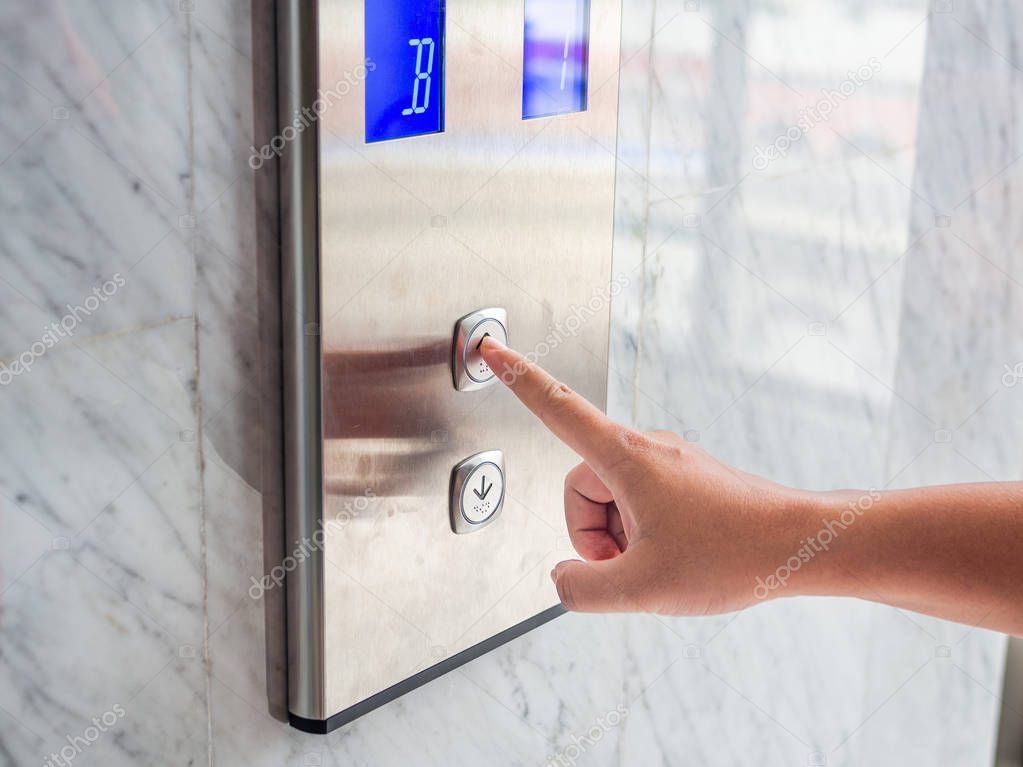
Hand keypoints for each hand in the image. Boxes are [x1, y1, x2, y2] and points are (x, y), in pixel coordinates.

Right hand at [479, 337, 816, 614]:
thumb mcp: (644, 588)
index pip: (557, 407)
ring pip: (609, 501)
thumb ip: (582, 589)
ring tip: (658, 564)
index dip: (517, 379)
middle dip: (592, 535)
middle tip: (628, 566)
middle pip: (580, 486)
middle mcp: (645, 450)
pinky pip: (637, 505)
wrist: (801, 545)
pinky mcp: (683, 480)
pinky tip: (675, 558)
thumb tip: (564, 579)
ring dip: (618, 540)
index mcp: (626, 459)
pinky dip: (641, 537)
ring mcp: (666, 464)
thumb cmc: (734, 554)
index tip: (491, 348)